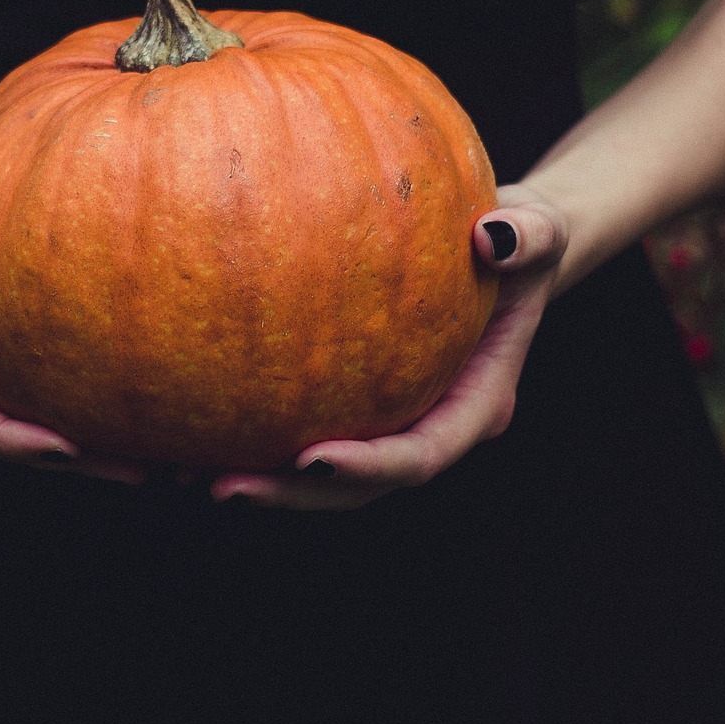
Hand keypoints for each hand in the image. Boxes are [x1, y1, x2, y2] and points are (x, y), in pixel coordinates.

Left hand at [208, 183, 568, 509]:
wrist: (499, 247)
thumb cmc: (519, 237)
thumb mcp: (540, 228)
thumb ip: (530, 235)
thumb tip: (494, 238)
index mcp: (475, 403)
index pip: (421, 455)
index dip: (370, 469)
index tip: (312, 460)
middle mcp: (428, 424)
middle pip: (359, 488)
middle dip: (293, 495)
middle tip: (222, 488)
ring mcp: (388, 418)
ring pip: (322, 473)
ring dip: (261, 480)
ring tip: (183, 474)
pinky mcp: (353, 399)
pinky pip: (300, 425)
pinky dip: (251, 433)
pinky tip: (190, 424)